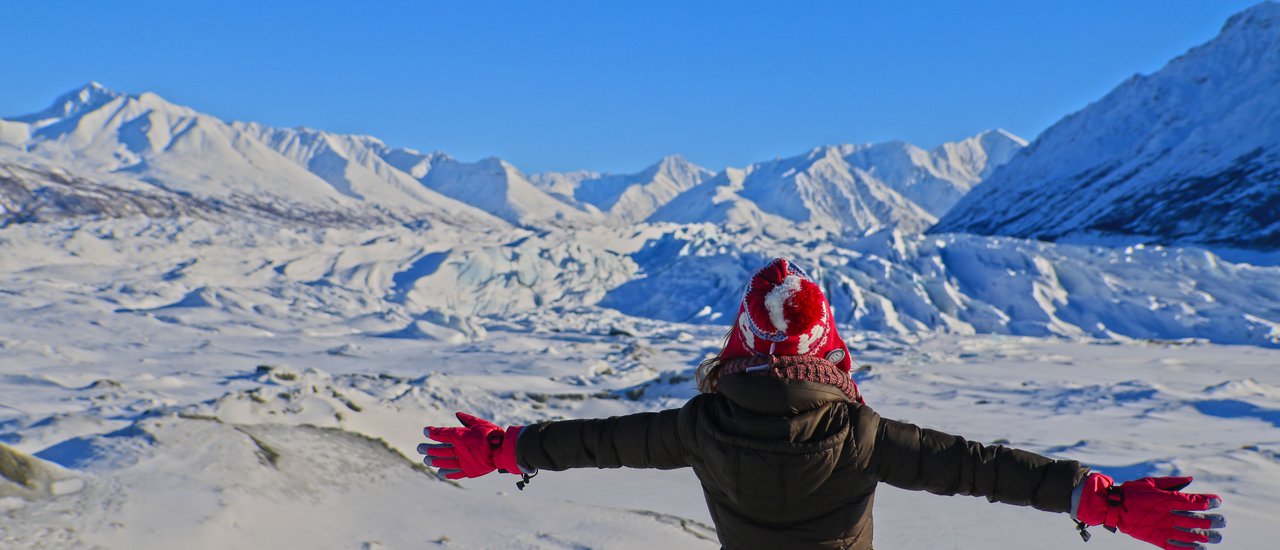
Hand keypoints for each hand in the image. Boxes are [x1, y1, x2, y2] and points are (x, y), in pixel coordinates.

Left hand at [418, 412, 524, 479]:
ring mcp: (463, 462)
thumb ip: (467, 419)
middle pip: (439, 449)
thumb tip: (457, 414)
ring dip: (434, 461)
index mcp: (460, 436)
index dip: (432, 433)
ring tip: (427, 460)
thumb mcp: (479, 423)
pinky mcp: (469, 470)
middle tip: (420, 448)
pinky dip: (446, 473)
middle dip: (428, 448)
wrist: (503, 450)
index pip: (441, 434)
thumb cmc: (492, 434)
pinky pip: (455, 473)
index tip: (425, 431)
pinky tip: (440, 472)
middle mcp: (459, 450)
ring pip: (444, 462)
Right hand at [1076, 473, 1224, 549]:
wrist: (1112, 507)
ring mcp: (1163, 528)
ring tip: (1216, 537)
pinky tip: (1200, 548)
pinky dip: (1190, 548)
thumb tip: (1190, 479)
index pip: (1194, 501)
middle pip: (1196, 519)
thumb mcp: (1151, 482)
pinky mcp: (1157, 539)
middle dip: (1212, 521)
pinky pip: (1177, 546)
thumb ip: (1172, 482)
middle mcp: (1168, 514)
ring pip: (1190, 534)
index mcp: (1167, 499)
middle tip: (1222, 522)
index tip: (1218, 502)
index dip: (1209, 502)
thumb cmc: (1132, 491)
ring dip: (1205, 536)